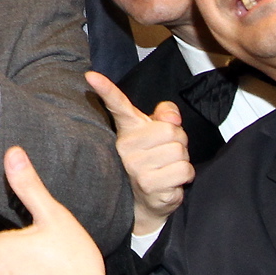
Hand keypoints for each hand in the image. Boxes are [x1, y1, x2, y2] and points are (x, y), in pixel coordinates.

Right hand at [91, 70, 192, 236]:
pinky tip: (171, 181)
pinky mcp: (148, 185)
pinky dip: (185, 176)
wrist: (148, 199)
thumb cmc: (155, 158)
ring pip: (180, 151)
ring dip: (183, 160)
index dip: (105, 89)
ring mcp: (135, 167)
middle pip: (171, 131)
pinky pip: (184, 170)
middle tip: (167, 152)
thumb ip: (167, 114)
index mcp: (128, 129)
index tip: (90, 75)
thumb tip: (171, 119)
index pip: (116, 105)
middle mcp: (126, 147)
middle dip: (180, 141)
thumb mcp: (160, 131)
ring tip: (167, 166)